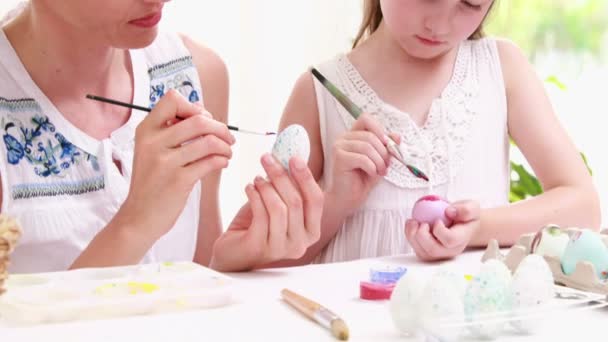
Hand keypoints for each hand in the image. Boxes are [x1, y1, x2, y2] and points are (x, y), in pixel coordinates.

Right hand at [120, 90, 234, 239]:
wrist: (139, 217)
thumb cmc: (151, 182)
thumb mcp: (151, 150)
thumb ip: (172, 129)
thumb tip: (202, 110)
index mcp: (146, 130)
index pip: (172, 100)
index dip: (195, 107)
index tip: (204, 121)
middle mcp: (153, 143)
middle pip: (198, 120)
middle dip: (220, 128)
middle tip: (228, 138)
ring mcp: (165, 162)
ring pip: (208, 141)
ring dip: (225, 146)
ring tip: (227, 153)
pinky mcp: (178, 181)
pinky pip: (210, 162)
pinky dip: (223, 160)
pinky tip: (222, 163)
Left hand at [210, 154, 323, 270]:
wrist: (234, 252)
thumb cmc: (258, 226)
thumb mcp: (279, 205)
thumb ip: (289, 188)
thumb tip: (291, 157)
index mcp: (311, 231)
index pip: (316, 201)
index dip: (306, 177)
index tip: (293, 158)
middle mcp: (301, 243)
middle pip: (296, 201)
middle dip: (280, 175)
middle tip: (267, 158)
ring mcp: (281, 248)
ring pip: (279, 207)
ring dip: (266, 186)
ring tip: (256, 178)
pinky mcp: (260, 247)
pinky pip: (261, 214)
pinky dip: (254, 195)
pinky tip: (249, 188)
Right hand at [328, 113, 398, 214]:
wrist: (349, 199)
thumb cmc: (363, 179)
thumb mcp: (380, 160)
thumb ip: (387, 147)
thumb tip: (397, 136)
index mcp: (352, 135)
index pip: (365, 118)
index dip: (379, 129)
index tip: (386, 145)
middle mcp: (343, 138)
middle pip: (370, 135)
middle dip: (383, 152)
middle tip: (385, 166)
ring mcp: (339, 147)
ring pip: (367, 146)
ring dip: (379, 161)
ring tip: (380, 172)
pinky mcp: (339, 158)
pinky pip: (362, 158)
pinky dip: (372, 167)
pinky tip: (371, 174)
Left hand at [405, 200, 479, 260]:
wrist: (463, 226)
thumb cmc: (466, 217)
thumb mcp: (472, 208)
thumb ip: (465, 209)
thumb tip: (449, 212)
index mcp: (461, 239)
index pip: (449, 240)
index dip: (439, 230)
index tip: (437, 219)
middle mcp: (450, 250)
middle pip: (433, 250)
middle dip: (421, 235)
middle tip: (420, 222)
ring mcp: (439, 254)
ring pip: (422, 253)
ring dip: (412, 236)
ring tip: (413, 221)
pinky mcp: (429, 253)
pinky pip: (417, 250)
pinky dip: (410, 237)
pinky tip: (411, 224)